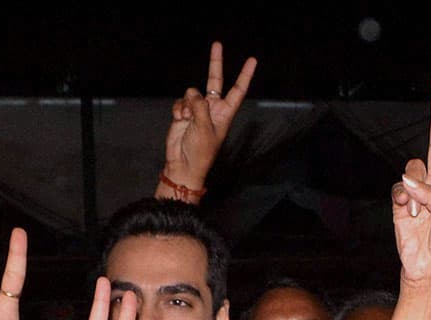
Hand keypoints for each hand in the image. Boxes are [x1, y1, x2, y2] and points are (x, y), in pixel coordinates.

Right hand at [160, 41, 256, 194]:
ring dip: (187, 104)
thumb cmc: (200, 152)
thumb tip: (192, 91)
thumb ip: (200, 106)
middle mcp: (212, 109)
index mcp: (225, 113)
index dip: (244, 75)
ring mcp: (197, 110)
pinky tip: (179, 121)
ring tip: (187, 120)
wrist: (183, 165)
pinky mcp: (183, 114)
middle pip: (215, 80)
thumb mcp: (204, 128)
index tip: (252, 60)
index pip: (238, 90)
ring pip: (191, 92)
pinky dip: (178, 110)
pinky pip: (180, 102)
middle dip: (215, 63)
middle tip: (217, 43)